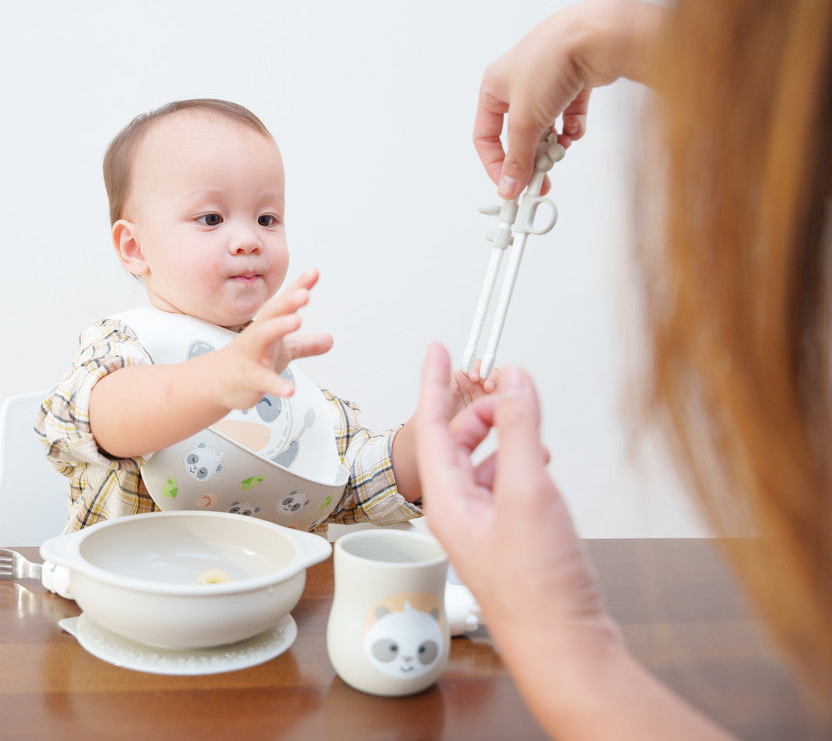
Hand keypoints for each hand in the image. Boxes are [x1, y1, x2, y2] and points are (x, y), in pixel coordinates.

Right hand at [214, 267, 332, 409]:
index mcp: (269, 325)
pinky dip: (276, 384)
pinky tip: (290, 389)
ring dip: (279, 326)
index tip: (315, 272)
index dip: (300, 287)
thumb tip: (330, 339)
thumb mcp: (283, 352)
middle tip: (304, 294)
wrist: (218, 381)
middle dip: (288, 302)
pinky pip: (262, 379)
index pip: (285, 303)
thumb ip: (306, 345)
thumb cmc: (251, 361)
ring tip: (297, 320)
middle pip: (272, 313)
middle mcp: (259, 335)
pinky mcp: (248, 377)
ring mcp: (251, 354)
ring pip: (263, 336)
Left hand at [413, 343, 615, 656]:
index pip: (430, 425)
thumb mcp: (528, 492)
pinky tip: (539, 463)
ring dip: (502, 437)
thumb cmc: (538, 586)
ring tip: (529, 426)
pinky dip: (518, 464)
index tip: (436, 349)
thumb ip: (520, 430)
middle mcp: (458, 511)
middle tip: (508, 390)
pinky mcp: (509, 537)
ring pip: (482, 463)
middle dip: (480, 411)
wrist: (563, 644)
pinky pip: (503, 484)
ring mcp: (483, 525)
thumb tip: (513, 379)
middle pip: (455, 442)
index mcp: (446, 499)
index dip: (433, 382)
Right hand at [475, 0, 660, 198]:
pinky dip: (572, 127)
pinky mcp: (574, 81)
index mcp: (494, 86)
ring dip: (552, 144)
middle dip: (530, 157)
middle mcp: (518, 82)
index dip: (496, 163)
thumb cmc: (551, 62)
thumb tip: (509, 186)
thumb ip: (517, 158)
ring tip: (561, 151)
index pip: (486, 135)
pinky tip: (576, 129)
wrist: (597, 36)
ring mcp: (547, 81)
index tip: (510, 185)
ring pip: (544, 126)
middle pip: (518, 133)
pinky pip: (568, 114)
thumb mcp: (525, 120)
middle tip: (541, 179)